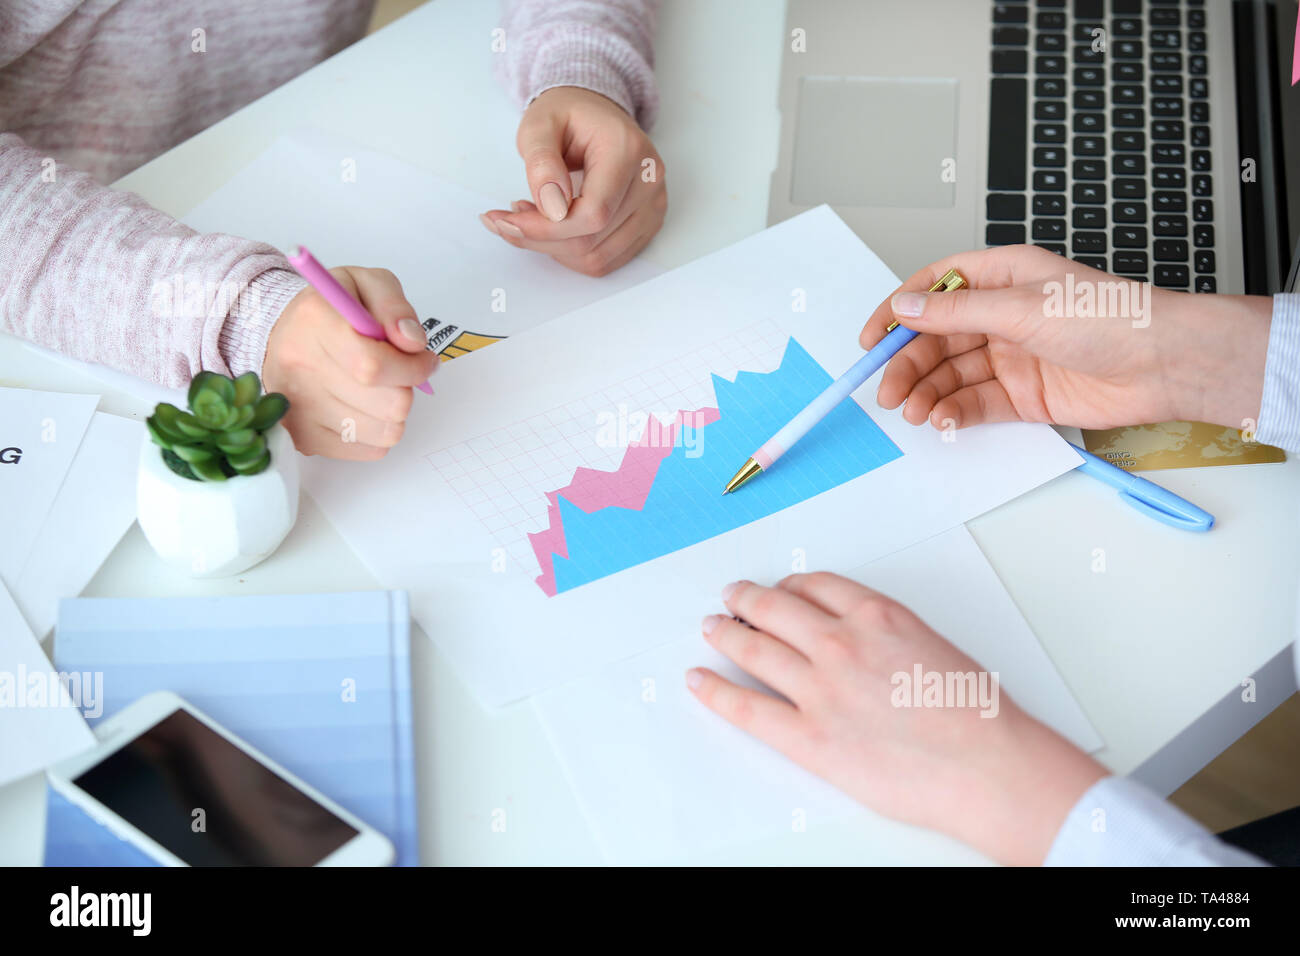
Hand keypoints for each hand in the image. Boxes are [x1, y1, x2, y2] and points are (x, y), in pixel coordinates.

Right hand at [262, 266, 437, 458]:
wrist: (280, 334)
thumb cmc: (332, 310)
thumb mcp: (366, 283)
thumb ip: (394, 306)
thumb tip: (413, 343)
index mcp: (315, 320)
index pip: (374, 365)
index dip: (413, 367)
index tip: (424, 360)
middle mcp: (300, 366)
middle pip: (387, 404)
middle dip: (407, 387)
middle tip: (401, 372)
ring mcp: (298, 408)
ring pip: (385, 432)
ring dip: (394, 411)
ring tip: (380, 389)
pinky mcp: (304, 438)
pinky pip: (370, 450)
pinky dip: (379, 431)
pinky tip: (365, 407)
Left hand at [481, 86, 666, 275]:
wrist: (596, 113)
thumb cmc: (568, 115)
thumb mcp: (539, 125)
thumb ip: (542, 163)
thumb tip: (552, 208)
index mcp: (628, 151)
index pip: (593, 214)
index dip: (547, 228)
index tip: (509, 219)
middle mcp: (649, 181)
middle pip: (592, 241)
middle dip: (541, 238)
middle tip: (508, 219)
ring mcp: (653, 206)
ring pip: (597, 258)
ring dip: (554, 248)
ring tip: (532, 217)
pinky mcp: (648, 224)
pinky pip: (606, 260)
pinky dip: (572, 254)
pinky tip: (554, 228)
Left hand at [687, 574, 1106, 865]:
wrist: (988, 765)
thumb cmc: (977, 714)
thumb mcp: (934, 645)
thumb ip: (888, 636)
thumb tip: (863, 643)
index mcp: (876, 615)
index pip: (815, 586)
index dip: (789, 585)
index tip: (779, 588)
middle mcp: (840, 642)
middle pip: (775, 609)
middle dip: (747, 600)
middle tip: (732, 597)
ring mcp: (820, 689)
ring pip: (753, 649)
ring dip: (725, 634)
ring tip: (710, 628)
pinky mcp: (808, 737)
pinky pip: (746, 708)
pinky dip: (715, 691)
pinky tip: (699, 680)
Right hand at [860, 245, 1270, 431]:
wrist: (1165, 365)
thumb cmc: (1110, 318)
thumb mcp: (1022, 307)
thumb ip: (956, 311)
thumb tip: (904, 308)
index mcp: (1002, 277)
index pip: (934, 289)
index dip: (898, 311)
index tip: (870, 339)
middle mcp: (1004, 315)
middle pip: (937, 339)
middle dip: (908, 365)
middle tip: (887, 392)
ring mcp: (1013, 356)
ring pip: (952, 374)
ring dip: (927, 392)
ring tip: (912, 412)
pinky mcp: (1024, 395)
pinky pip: (976, 403)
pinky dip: (954, 412)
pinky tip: (942, 419)